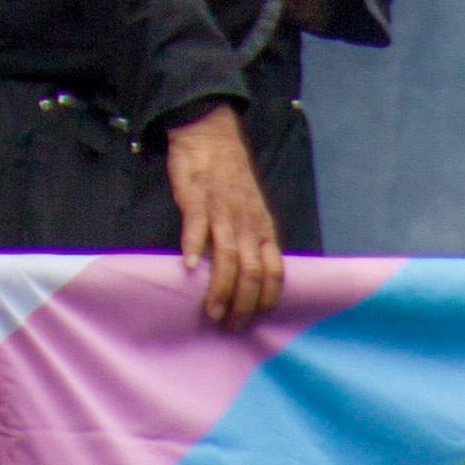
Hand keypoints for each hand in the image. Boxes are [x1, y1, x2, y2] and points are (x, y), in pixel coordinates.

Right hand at [159, 103, 284, 326]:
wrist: (212, 138)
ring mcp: (223, 212)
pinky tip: (188, 267)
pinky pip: (197, 225)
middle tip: (231, 326)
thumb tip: (247, 282)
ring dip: (221, 288)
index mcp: (263, 229)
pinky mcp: (198, 198)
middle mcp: (247, 224)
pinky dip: (194, 248)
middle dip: (244, 304)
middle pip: (253, 271)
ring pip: (229, 256)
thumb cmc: (230, 180)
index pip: (275, 272)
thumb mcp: (251, 213)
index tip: (253, 321)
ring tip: (212, 311)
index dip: (266, 300)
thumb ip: (251, 243)